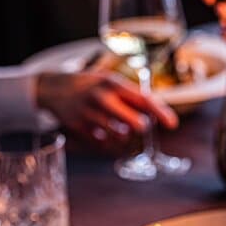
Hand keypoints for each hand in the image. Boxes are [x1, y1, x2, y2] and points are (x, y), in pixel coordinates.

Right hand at [36, 71, 177, 151]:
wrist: (53, 88)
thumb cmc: (91, 86)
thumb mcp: (111, 83)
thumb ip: (132, 97)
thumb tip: (157, 114)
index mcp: (113, 83)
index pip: (143, 99)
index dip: (161, 113)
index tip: (172, 124)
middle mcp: (102, 98)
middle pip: (135, 123)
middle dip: (140, 127)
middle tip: (137, 125)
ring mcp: (89, 114)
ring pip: (121, 136)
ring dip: (123, 134)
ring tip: (114, 124)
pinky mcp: (79, 128)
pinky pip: (104, 143)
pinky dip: (106, 139)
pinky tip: (99, 128)